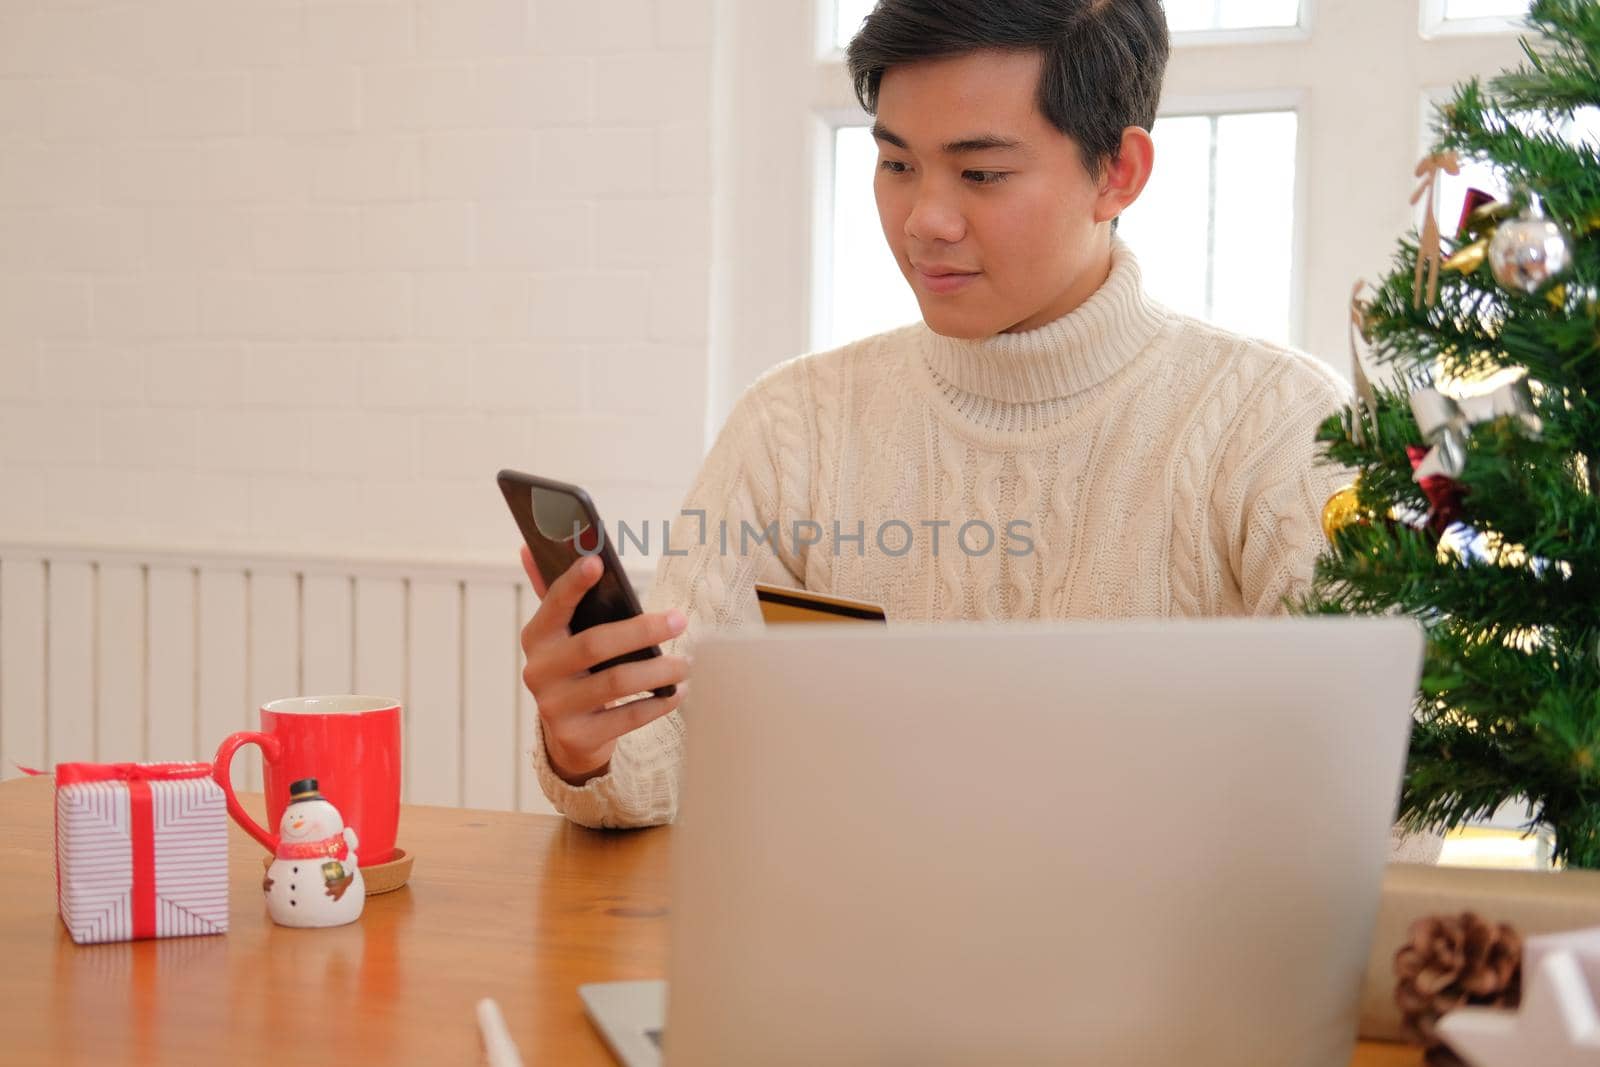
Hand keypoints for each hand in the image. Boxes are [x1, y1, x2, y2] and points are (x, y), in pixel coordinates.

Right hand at [518, 545, 690, 785]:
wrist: (570, 735)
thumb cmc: (576, 670)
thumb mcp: (563, 636)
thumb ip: (555, 596)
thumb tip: (529, 548)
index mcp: (537, 637)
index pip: (553, 605)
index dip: (573, 584)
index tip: (597, 562)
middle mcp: (539, 671)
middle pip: (594, 645)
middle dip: (641, 630)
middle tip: (679, 620)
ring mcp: (555, 707)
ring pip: (615, 683)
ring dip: (657, 670)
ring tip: (685, 662)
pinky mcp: (578, 736)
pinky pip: (626, 718)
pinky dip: (657, 704)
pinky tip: (678, 692)